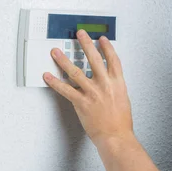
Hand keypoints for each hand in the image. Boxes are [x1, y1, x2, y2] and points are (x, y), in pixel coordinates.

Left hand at [43, 29, 133, 146]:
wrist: (115, 136)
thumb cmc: (120, 122)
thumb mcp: (123, 99)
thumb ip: (114, 87)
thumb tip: (108, 80)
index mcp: (117, 83)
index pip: (113, 59)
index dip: (107, 47)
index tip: (102, 39)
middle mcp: (105, 84)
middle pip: (94, 58)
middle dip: (86, 44)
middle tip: (80, 34)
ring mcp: (92, 92)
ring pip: (75, 71)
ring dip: (63, 60)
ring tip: (56, 51)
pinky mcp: (81, 102)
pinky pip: (65, 90)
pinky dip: (55, 83)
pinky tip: (48, 76)